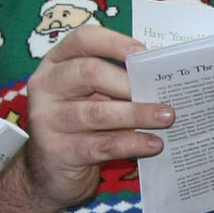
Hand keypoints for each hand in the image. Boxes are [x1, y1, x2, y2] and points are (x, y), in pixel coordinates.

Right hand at [17, 25, 173, 212]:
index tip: (143, 52)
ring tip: (167, 118)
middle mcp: (46, 86)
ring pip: (98, 112)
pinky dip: (132, 143)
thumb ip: (115, 84)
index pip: (82, 40)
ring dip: (138, 114)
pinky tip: (153, 144)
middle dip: (129, 83)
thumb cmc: (80, 126)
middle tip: (163, 95)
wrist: (49, 173)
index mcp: (56, 63)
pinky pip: (101, 144)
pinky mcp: (57, 150)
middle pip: (89, 72)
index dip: (113, 42)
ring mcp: (47, 119)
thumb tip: (161, 79)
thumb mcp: (92, 98)